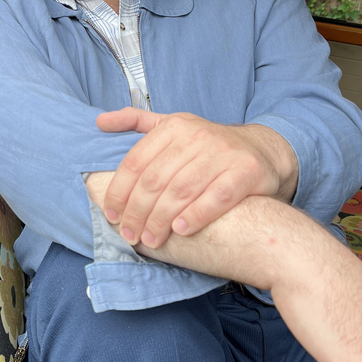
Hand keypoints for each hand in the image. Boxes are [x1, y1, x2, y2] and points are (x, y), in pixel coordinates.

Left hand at [96, 108, 297, 247]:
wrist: (263, 149)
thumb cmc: (207, 145)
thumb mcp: (173, 126)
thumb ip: (136, 122)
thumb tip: (99, 121)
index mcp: (173, 126)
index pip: (136, 162)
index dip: (119, 191)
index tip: (111, 215)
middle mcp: (197, 136)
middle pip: (155, 179)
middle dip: (137, 211)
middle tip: (129, 235)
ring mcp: (222, 153)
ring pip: (182, 190)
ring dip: (161, 219)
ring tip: (151, 239)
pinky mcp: (246, 171)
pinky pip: (217, 196)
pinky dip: (197, 214)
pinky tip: (182, 230)